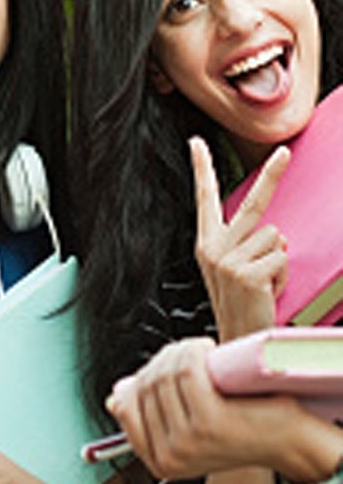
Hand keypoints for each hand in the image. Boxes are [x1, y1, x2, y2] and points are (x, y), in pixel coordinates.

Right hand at [107, 337, 309, 478]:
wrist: (292, 442)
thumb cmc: (243, 427)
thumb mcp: (189, 427)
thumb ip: (151, 414)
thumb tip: (115, 397)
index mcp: (159, 462)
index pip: (124, 407)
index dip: (140, 379)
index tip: (163, 367)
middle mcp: (169, 456)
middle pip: (144, 387)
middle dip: (163, 360)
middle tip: (189, 353)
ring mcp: (187, 442)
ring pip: (165, 376)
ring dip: (181, 352)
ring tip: (201, 351)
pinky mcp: (208, 424)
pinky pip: (186, 372)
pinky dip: (194, 351)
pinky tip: (207, 350)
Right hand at [190, 135, 288, 340]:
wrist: (235, 340)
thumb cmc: (241, 305)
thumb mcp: (234, 269)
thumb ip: (248, 244)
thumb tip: (277, 233)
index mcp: (207, 243)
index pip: (205, 199)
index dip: (202, 168)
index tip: (196, 143)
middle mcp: (213, 247)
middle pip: (252, 203)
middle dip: (272, 175)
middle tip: (285, 153)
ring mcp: (227, 259)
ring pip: (276, 236)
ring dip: (280, 260)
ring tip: (265, 283)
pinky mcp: (245, 272)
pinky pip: (281, 257)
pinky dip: (282, 275)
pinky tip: (267, 291)